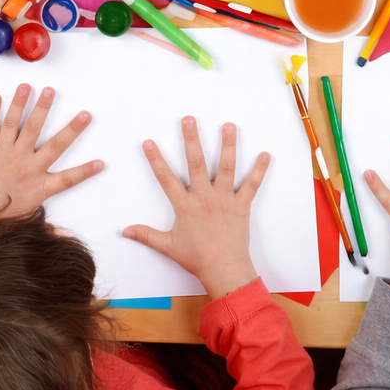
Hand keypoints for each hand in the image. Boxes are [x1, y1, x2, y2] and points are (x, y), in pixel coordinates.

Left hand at [0, 85, 102, 220]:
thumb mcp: (25, 222)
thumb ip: (47, 229)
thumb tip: (67, 239)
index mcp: (36, 186)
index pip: (68, 178)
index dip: (85, 172)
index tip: (101, 163)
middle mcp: (25, 166)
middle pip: (51, 143)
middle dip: (69, 127)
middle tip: (82, 111)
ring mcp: (5, 155)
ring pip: (19, 126)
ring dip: (26, 105)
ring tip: (32, 87)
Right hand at [123, 117, 267, 299]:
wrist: (223, 270)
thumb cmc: (196, 258)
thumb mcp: (168, 246)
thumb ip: (146, 235)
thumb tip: (124, 231)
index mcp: (185, 206)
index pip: (166, 179)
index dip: (156, 160)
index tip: (148, 141)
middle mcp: (204, 198)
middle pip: (196, 163)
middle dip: (191, 139)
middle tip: (189, 119)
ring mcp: (224, 200)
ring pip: (226, 168)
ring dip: (227, 146)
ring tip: (228, 126)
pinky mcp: (241, 205)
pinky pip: (252, 185)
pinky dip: (259, 170)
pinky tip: (265, 154)